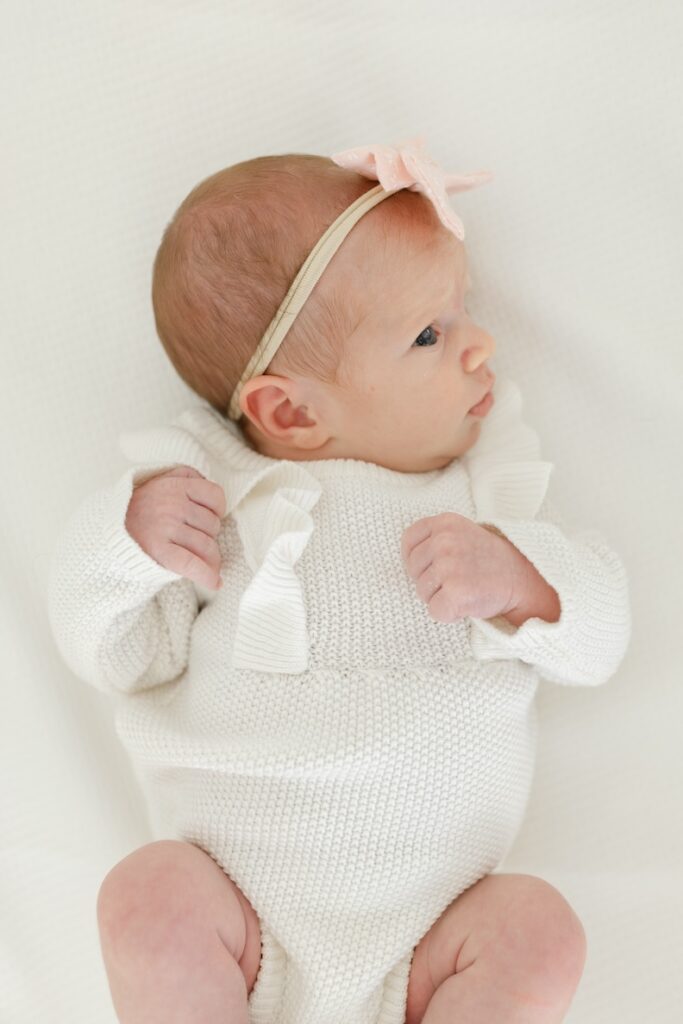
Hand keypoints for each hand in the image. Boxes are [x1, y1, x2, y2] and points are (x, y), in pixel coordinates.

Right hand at [125, 466, 226, 589]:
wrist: (109, 529)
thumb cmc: (141, 508)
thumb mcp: (161, 480)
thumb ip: (187, 476)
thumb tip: (210, 486)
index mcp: (175, 486)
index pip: (215, 496)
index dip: (218, 509)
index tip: (211, 516)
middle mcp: (172, 505)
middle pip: (213, 525)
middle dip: (209, 535)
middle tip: (195, 539)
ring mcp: (165, 528)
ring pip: (207, 546)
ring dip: (211, 558)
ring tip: (206, 562)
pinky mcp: (158, 551)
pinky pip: (191, 564)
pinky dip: (206, 575)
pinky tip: (215, 583)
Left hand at [400, 512, 525, 622]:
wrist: (522, 581)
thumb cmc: (488, 560)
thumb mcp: (462, 534)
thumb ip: (436, 538)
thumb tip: (407, 557)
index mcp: (445, 522)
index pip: (408, 540)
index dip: (414, 558)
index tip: (430, 567)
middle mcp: (444, 541)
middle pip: (413, 569)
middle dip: (429, 581)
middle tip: (456, 580)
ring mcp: (449, 565)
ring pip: (422, 592)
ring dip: (440, 598)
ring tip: (464, 590)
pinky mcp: (456, 591)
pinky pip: (435, 611)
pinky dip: (449, 614)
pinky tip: (467, 604)